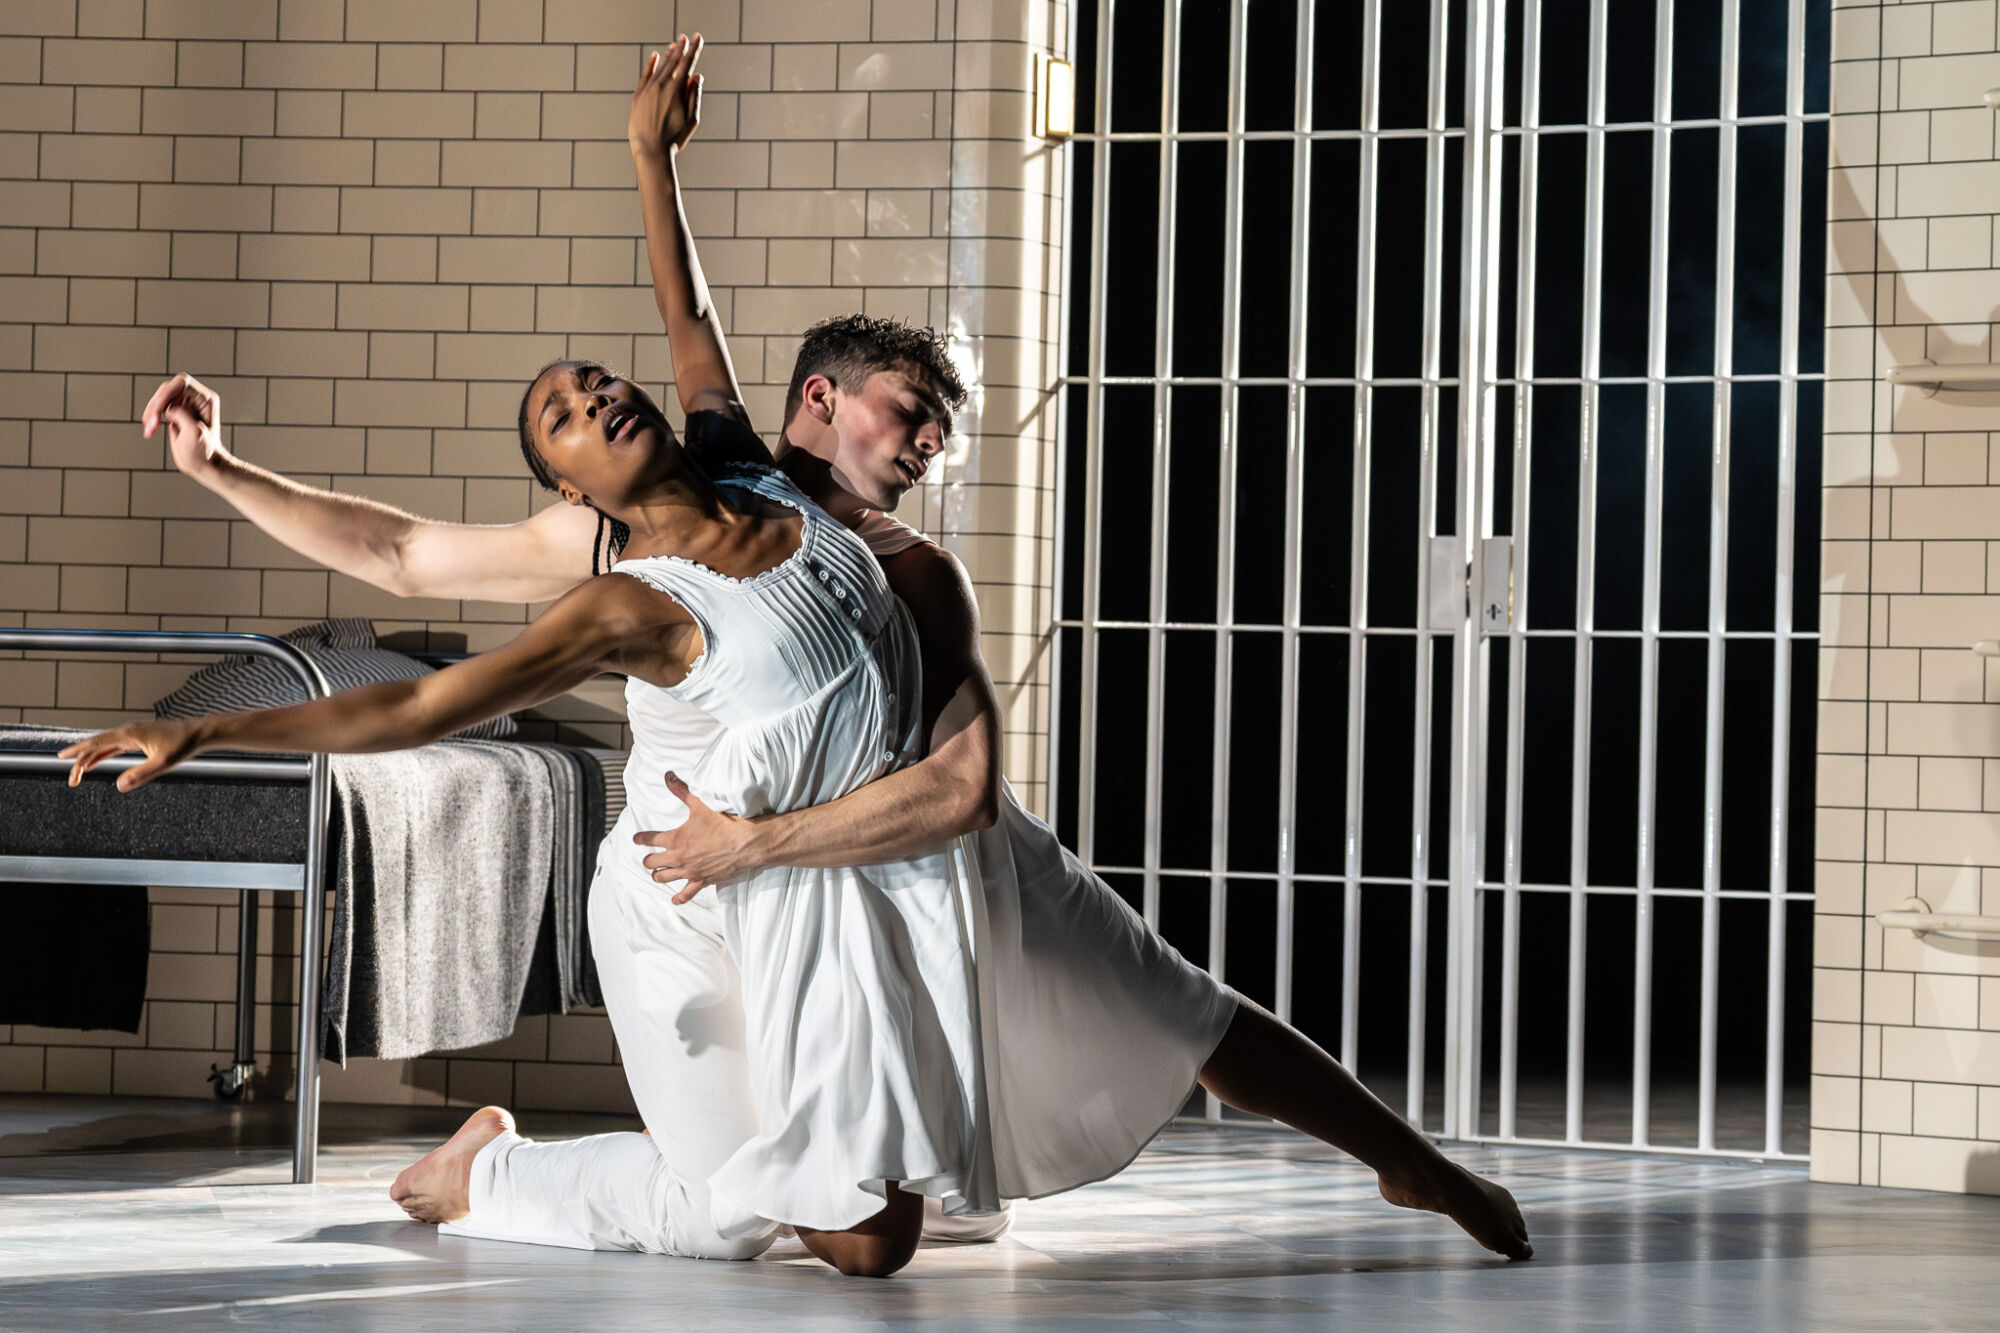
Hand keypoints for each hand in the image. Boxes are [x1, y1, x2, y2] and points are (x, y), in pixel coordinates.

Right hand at [58, 718, 207, 791]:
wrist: (200, 732)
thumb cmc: (183, 745)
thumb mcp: (163, 763)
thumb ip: (141, 775)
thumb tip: (119, 787)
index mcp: (129, 734)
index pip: (96, 743)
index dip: (77, 752)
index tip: (61, 758)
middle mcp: (128, 731)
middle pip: (97, 745)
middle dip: (81, 761)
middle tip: (71, 781)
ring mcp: (134, 734)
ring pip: (105, 746)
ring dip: (91, 759)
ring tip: (78, 774)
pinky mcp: (140, 738)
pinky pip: (116, 747)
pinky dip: (104, 755)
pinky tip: (96, 762)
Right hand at [143, 372, 231, 478]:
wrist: (205, 466)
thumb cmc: (205, 452)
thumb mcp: (194, 432)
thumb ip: (182, 414)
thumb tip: (169, 408)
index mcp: (205, 399)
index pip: (182, 383)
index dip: (166, 393)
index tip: (158, 411)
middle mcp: (195, 399)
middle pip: (167, 390)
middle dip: (156, 405)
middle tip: (150, 425)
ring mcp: (184, 406)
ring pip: (160, 399)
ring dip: (151, 413)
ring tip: (149, 431)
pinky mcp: (175, 415)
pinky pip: (157, 409)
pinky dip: (151, 418)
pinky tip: (150, 431)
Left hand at [628, 33, 703, 162]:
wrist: (650, 150)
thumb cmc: (674, 139)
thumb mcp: (691, 120)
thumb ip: (694, 96)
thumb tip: (697, 76)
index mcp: (676, 91)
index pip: (687, 64)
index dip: (694, 50)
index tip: (698, 39)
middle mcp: (661, 86)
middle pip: (673, 62)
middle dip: (681, 48)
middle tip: (686, 37)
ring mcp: (647, 90)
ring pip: (659, 67)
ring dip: (668, 55)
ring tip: (674, 45)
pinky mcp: (637, 96)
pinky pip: (645, 76)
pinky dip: (650, 65)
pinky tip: (655, 55)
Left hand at [633, 770, 760, 902]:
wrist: (744, 843)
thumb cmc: (723, 823)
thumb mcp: (700, 804)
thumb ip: (681, 791)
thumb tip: (667, 776)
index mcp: (674, 838)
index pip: (649, 839)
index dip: (640, 839)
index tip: (636, 839)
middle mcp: (678, 857)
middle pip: (652, 863)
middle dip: (649, 860)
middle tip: (650, 857)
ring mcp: (689, 871)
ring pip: (663, 878)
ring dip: (659, 875)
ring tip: (659, 873)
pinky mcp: (701, 881)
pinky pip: (686, 894)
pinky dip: (679, 897)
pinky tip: (674, 899)